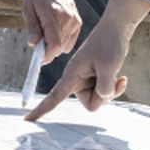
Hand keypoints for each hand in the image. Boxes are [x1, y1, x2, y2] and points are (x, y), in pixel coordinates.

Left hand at [21, 0, 82, 60]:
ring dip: (54, 46)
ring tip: (45, 33)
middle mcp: (67, 19)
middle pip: (59, 48)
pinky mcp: (78, 22)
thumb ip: (32, 27)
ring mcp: (74, 20)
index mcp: (53, 15)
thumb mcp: (28, 7)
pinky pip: (70, 41)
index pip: (54, 45)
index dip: (46, 56)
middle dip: (47, 51)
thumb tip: (33, 44)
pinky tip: (54, 31)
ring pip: (65, 46)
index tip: (38, 58)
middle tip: (37, 44)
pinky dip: (61, 42)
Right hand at [25, 0, 149, 120]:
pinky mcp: (96, 77)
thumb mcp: (108, 67)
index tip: (28, 120)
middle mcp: (77, 79)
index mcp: (72, 75)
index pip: (53, 97)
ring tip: (116, 75)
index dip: (41, 110)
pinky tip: (121, 77)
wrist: (116, 29)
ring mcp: (88, 79)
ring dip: (111, 89)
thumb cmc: (109, 43)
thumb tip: (104, 97)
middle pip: (90, 103)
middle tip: (112, 79)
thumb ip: (104, 88)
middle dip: (103, 95)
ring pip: (100, 98)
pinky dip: (115, 87)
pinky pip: (105, 92)